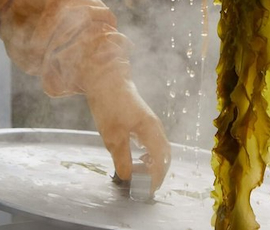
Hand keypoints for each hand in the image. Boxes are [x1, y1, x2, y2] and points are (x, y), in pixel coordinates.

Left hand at [85, 76, 171, 191]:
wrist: (105, 78)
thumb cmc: (110, 105)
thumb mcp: (113, 136)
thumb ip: (122, 158)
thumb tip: (128, 177)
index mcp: (151, 131)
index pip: (161, 160)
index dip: (156, 177)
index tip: (147, 191)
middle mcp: (155, 127)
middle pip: (164, 154)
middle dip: (157, 172)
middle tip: (145, 187)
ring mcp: (150, 122)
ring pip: (158, 148)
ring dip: (152, 163)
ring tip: (139, 175)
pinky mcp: (142, 119)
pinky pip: (152, 141)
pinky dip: (148, 154)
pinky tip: (136, 158)